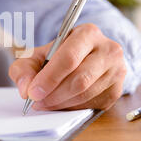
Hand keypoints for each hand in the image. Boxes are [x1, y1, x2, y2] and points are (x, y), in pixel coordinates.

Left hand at [8, 23, 126, 110]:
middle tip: (36, 102)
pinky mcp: (117, 90)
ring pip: (86, 94)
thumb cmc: (57, 55)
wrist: (82, 58)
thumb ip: (24, 68)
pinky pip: (92, 105)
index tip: (33, 93)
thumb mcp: (36, 55)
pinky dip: (72, 108)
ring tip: (44, 103)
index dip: (49, 78)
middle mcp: (108, 49)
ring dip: (61, 104)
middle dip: (53, 94)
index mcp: (87, 33)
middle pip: (79, 79)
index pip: (69, 58)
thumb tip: (25, 88)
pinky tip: (61, 104)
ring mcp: (116, 70)